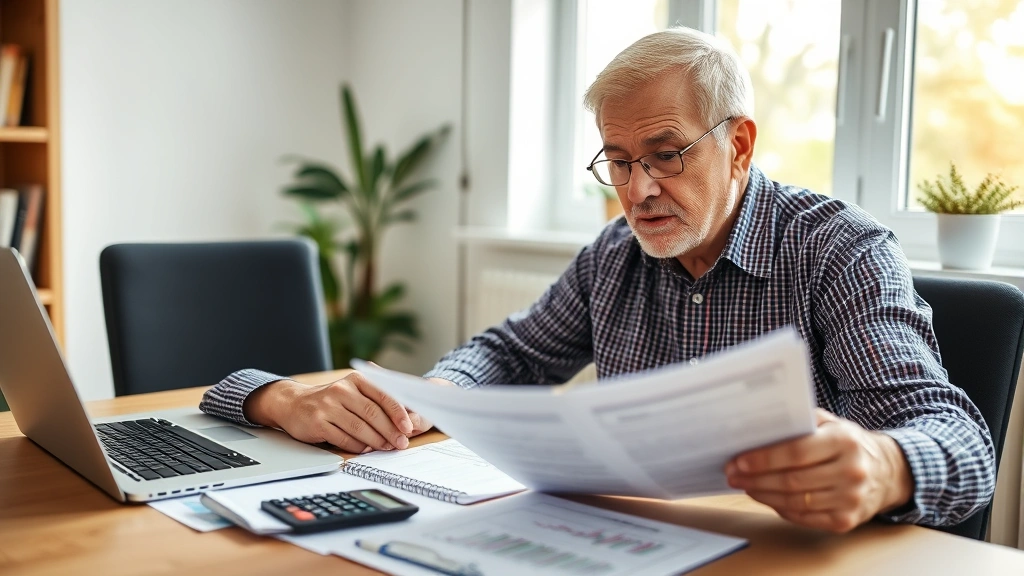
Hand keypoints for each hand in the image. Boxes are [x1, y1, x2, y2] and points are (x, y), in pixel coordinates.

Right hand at [243, 372, 434, 452]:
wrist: (293, 403)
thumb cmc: (331, 400)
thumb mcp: (352, 390)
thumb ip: (375, 398)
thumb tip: (405, 416)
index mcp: (355, 380)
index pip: (382, 395)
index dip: (398, 412)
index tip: (408, 427)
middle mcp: (341, 390)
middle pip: (372, 413)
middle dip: (390, 431)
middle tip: (401, 443)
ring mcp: (327, 406)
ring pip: (359, 427)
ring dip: (377, 440)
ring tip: (387, 447)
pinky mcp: (318, 423)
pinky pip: (344, 438)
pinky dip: (358, 446)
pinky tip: (367, 449)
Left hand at [724, 408, 913, 532]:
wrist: (886, 472)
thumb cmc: (847, 443)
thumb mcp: (829, 423)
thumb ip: (798, 423)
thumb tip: (755, 429)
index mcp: (845, 441)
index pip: (796, 452)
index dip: (763, 459)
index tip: (738, 461)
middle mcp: (851, 471)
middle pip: (791, 480)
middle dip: (756, 479)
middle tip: (733, 475)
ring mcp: (850, 499)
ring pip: (794, 501)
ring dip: (763, 495)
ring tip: (745, 486)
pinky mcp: (846, 521)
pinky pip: (803, 518)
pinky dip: (780, 508)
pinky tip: (766, 498)